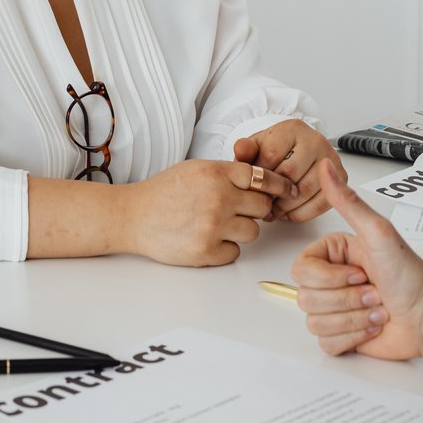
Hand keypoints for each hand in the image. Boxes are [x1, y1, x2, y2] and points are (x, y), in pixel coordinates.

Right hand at [124, 159, 296, 266]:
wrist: (134, 216)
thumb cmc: (164, 191)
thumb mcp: (196, 169)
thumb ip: (226, 173)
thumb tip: (261, 180)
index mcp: (215, 173)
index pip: (261, 177)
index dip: (278, 184)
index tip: (288, 190)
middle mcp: (218, 198)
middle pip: (263, 207)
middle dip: (256, 209)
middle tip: (239, 210)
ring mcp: (213, 226)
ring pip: (253, 232)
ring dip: (241, 230)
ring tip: (217, 224)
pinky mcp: (207, 251)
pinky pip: (235, 252)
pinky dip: (225, 248)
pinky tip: (207, 238)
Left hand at [233, 120, 344, 221]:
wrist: (296, 149)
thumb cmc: (275, 150)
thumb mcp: (257, 146)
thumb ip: (246, 149)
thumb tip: (241, 149)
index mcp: (292, 129)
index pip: (272, 156)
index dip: (258, 177)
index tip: (252, 187)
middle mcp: (315, 140)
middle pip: (290, 175)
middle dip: (272, 194)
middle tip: (261, 204)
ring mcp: (330, 158)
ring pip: (306, 190)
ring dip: (286, 207)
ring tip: (273, 211)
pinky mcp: (341, 176)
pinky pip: (322, 202)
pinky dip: (303, 213)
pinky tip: (289, 213)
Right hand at [291, 159, 422, 359]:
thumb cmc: (408, 272)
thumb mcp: (377, 232)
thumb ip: (347, 201)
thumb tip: (325, 165)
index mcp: (330, 254)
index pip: (300, 269)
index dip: (329, 278)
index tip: (358, 273)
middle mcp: (328, 280)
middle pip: (306, 297)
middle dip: (347, 300)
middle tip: (373, 291)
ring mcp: (334, 308)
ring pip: (315, 321)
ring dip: (354, 319)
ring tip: (377, 309)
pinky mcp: (341, 335)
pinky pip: (326, 343)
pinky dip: (354, 337)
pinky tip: (373, 325)